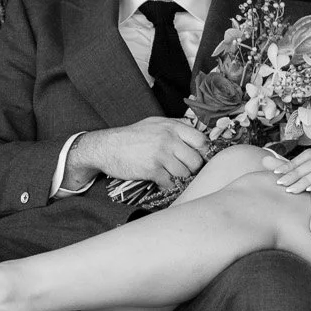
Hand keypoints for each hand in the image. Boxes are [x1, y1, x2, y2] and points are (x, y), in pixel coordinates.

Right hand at [69, 118, 207, 191]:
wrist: (106, 147)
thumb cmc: (132, 136)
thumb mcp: (155, 123)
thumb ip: (177, 127)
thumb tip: (198, 137)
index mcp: (172, 126)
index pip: (201, 141)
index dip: (204, 153)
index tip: (199, 159)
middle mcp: (169, 139)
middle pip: (196, 160)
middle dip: (192, 169)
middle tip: (185, 172)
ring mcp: (161, 154)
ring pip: (185, 174)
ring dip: (181, 179)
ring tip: (173, 177)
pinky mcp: (152, 170)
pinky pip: (170, 183)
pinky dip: (169, 187)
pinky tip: (163, 183)